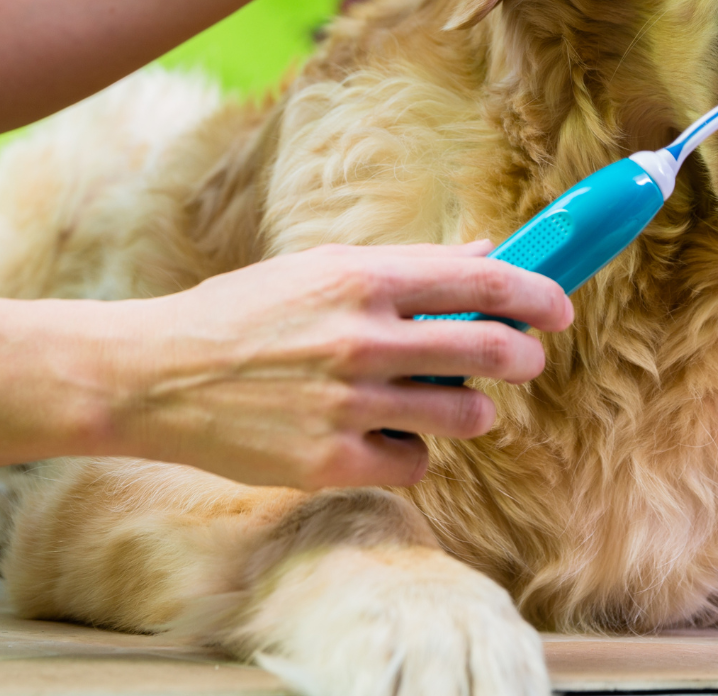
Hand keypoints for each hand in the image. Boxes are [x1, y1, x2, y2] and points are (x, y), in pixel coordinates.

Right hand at [105, 241, 571, 489]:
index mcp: (363, 281)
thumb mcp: (321, 270)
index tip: (561, 308)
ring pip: (463, 413)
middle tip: (526, 360)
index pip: (483, 284)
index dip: (537, 296)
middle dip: (524, 357)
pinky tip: (387, 436)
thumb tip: (490, 255)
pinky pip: (414, 463)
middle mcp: (362, 341)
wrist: (157, 377)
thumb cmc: (245, 314)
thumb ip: (409, 267)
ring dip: (473, 408)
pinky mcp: (329, 462)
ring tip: (455, 402)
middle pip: (490, 351)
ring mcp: (347, 405)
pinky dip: (412, 451)